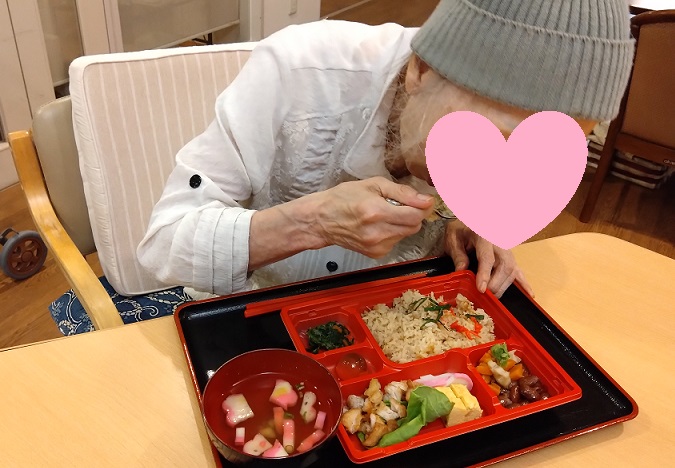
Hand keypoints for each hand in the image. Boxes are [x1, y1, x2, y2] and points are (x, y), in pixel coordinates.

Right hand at [310, 177, 434, 257]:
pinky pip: (396, 241)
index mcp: (377, 212)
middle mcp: (378, 232)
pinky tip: (378, 225)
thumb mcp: (373, 184)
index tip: (421, 200)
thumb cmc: (344, 198)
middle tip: (398, 204)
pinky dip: (392, 232)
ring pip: (406, 234)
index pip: (416, 215)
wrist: (322, 220)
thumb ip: (402, 192)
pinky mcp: (376, 254)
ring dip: (402, 223)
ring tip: (383, 214)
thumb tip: (426, 200)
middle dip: (412, 214)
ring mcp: (377, 246)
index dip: (422, 206)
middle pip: (414, 226)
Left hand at [443, 220, 533, 297]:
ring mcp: (507, 251)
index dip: (485, 274)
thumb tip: (462, 271)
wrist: (469, 223)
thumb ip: (457, 254)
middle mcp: (499, 243)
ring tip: (491, 296)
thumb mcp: (452, 238)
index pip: (487, 257)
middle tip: (483, 294)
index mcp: (484, 236)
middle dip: (495, 284)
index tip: (481, 288)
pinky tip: (530, 294)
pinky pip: (519, 271)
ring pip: (512, 271)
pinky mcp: (510, 257)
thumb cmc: (460, 231)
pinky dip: (524, 283)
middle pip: (504, 266)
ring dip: (502, 287)